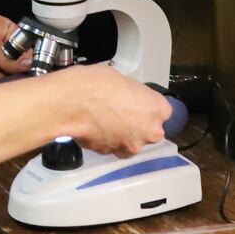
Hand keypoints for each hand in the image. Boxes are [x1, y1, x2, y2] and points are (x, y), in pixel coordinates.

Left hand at [0, 0, 29, 86]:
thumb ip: (7, 56)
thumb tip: (29, 65)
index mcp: (7, 34)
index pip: (27, 50)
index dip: (33, 61)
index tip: (40, 72)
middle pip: (17, 68)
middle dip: (22, 76)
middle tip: (28, 86)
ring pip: (4, 78)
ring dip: (7, 84)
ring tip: (13, 90)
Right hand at [46, 66, 169, 156]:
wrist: (71, 103)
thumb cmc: (98, 84)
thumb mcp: (122, 79)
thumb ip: (133, 95)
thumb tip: (127, 98)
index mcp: (157, 109)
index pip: (162, 111)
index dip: (148, 106)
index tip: (137, 101)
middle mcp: (149, 132)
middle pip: (148, 130)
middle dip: (136, 123)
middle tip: (119, 110)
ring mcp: (130, 146)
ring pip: (130, 141)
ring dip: (121, 134)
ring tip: (103, 118)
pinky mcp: (110, 154)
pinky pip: (112, 146)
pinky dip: (105, 139)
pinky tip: (93, 126)